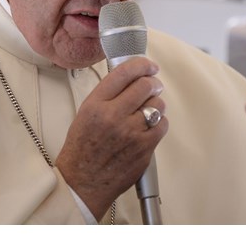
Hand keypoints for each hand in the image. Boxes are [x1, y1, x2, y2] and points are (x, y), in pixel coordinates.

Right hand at [55, 57, 167, 219]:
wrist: (82, 181)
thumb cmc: (82, 148)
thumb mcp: (86, 112)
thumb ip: (108, 94)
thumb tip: (132, 78)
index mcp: (96, 104)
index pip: (124, 73)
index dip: (141, 64)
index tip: (149, 65)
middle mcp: (113, 116)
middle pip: (145, 85)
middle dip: (153, 82)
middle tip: (153, 85)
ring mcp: (131, 132)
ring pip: (157, 105)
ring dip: (156, 104)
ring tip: (148, 110)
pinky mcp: (144, 148)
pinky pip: (162, 125)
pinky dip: (159, 123)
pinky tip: (149, 127)